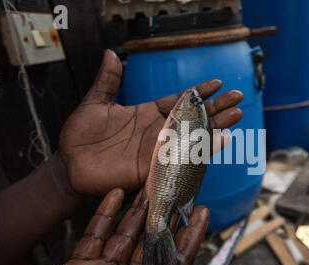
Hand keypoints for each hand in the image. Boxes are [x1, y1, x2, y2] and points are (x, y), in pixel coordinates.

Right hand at [32, 188, 217, 264]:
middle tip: (174, 189)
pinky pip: (94, 235)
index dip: (190, 234)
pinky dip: (104, 214)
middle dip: (163, 215)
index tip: (202, 210)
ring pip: (125, 234)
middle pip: (151, 241)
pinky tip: (115, 194)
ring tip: (148, 186)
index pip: (176, 258)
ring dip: (136, 211)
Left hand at [59, 50, 242, 195]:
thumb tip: (110, 53)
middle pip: (193, 117)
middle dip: (216, 108)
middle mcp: (158, 131)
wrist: (70, 165)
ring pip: (193, 136)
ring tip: (236, 115)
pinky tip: (221, 140)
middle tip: (238, 98)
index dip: (198, 92)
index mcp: (147, 114)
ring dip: (216, 126)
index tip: (218, 83)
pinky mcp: (155, 167)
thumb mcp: (95, 103)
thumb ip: (108, 81)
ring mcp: (158, 149)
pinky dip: (203, 150)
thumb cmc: (80, 136)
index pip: (179, 100)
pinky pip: (182, 158)